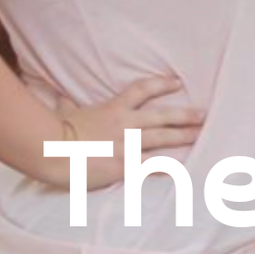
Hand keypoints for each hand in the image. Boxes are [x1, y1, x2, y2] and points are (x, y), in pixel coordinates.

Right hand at [51, 76, 202, 189]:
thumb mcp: (64, 113)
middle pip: (163, 116)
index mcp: (113, 110)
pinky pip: (153, 166)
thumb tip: (61, 96)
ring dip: (184, 137)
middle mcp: (126, 124)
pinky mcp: (126, 164)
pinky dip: (169, 168)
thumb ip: (67, 105)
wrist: (50, 150)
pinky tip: (184, 171)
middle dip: (185, 116)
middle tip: (204, 115)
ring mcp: (128, 144)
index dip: (162, 85)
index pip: (142, 90)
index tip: (177, 82)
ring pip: (163, 138)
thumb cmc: (54, 132)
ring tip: (201, 136)